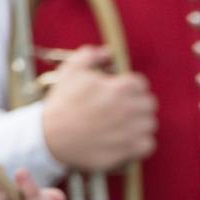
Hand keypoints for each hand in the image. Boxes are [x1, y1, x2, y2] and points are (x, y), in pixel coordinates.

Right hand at [42, 45, 158, 171]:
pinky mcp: (128, 149)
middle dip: (137, 104)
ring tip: (124, 124)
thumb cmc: (62, 103)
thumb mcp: (70, 72)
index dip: (131, 87)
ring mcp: (130, 130)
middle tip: (123, 108)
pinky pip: (149, 144)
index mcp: (119, 88)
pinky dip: (141, 142)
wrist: (50, 136)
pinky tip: (127, 139)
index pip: (141, 84)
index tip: (121, 92)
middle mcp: (128, 108)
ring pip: (150, 123)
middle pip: (149, 103)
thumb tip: (107, 51)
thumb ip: (90, 56)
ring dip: (140, 123)